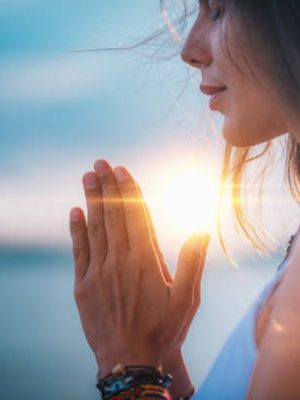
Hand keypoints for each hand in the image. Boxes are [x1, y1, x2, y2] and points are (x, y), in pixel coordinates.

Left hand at [69, 160, 209, 377]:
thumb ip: (193, 262)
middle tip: (100, 163)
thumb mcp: (187, 299)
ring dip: (92, 200)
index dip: (129, 191)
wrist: (130, 362)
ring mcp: (99, 272)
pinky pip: (80, 251)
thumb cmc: (163, 330)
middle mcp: (120, 261)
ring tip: (88, 177)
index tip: (122, 170)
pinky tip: (75, 211)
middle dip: (107, 187)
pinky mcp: (84, 285)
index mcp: (146, 261)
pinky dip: (77, 230)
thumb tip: (201, 230)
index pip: (136, 216)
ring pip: (96, 228)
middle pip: (113, 216)